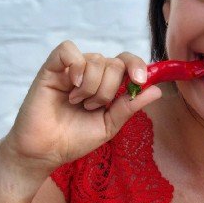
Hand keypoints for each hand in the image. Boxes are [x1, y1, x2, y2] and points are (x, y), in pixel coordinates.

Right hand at [2, 41, 161, 173]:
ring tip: (77, 103)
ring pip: (96, 60)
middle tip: (91, 107)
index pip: (127, 61)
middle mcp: (92, 71)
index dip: (137, 66)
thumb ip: (131, 105)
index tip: (140, 80)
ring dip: (91, 87)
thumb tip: (157, 90)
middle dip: (108, 90)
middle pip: (114, 63)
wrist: (46, 152)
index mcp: (108, 83)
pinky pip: (69, 50)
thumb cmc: (76, 138)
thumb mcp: (110, 124)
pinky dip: (76, 67)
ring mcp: (73, 68)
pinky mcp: (53, 67)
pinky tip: (72, 85)